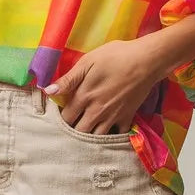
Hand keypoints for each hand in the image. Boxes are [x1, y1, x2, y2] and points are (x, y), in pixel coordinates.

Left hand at [41, 39, 157, 134]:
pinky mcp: (127, 118)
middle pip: (79, 132)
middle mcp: (97, 112)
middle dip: (73, 131)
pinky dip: (111, 137)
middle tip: (71, 126)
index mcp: (84, 97)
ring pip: (96, 138)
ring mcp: (113, 117)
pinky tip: (107, 133)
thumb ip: (69, 78)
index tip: (59, 115)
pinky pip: (117, 136)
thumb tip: (48, 91)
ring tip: (86, 133)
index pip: (66, 117)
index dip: (60, 118)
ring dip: (89, 138)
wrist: (146, 61)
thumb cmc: (115, 56)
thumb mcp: (88, 61)